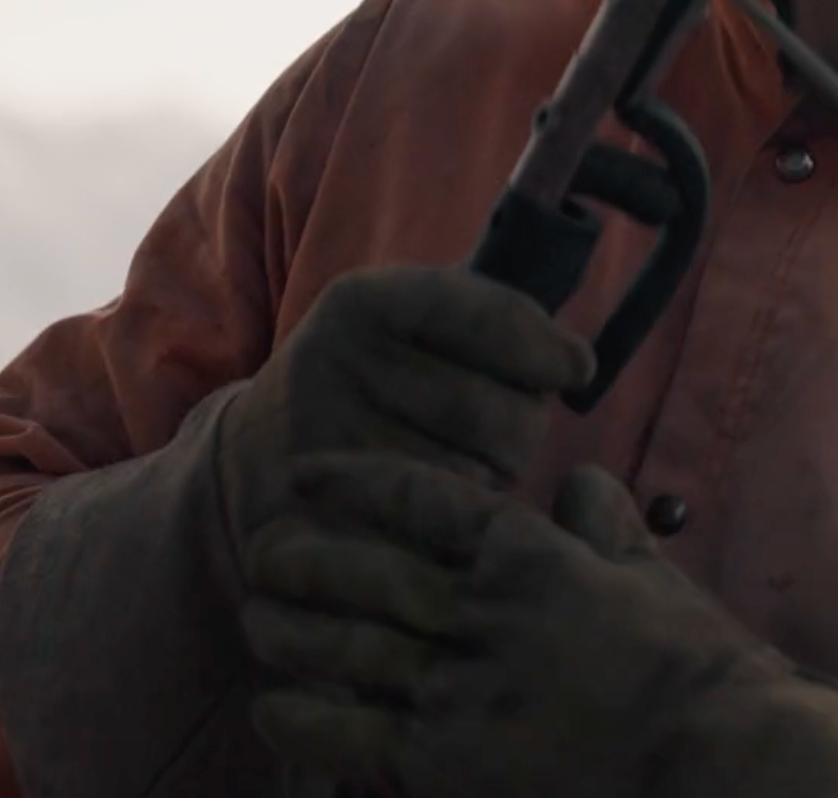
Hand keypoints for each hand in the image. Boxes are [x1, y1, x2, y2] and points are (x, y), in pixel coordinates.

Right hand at [213, 266, 589, 574]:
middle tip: (500, 427)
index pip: (488, 318)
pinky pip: (445, 533)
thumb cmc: (377, 379)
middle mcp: (332, 366)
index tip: (576, 368)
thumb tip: (578, 365)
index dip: (545, 348)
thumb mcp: (413, 322)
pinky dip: (464, 526)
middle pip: (501, 412)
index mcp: (361, 303)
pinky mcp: (326, 524)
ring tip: (461, 463)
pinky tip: (443, 510)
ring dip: (497, 477)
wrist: (259, 454)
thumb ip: (495, 320)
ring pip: (484, 477)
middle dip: (524, 424)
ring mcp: (321, 450)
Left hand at [240, 453, 837, 797]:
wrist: (712, 756)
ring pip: (347, 648)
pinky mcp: (447, 764)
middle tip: (263, 547)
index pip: (423, 502)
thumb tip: (581, 479)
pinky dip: (305, 719)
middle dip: (304, 557)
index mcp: (531, 556)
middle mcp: (482, 614)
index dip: (358, 482)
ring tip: (256, 617)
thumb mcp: (650, 576)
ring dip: (291, 631)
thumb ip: (603, 526)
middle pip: (364, 572)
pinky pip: (351, 736)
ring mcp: (459, 689)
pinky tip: (274, 707)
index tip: (310, 474)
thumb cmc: (694, 666)